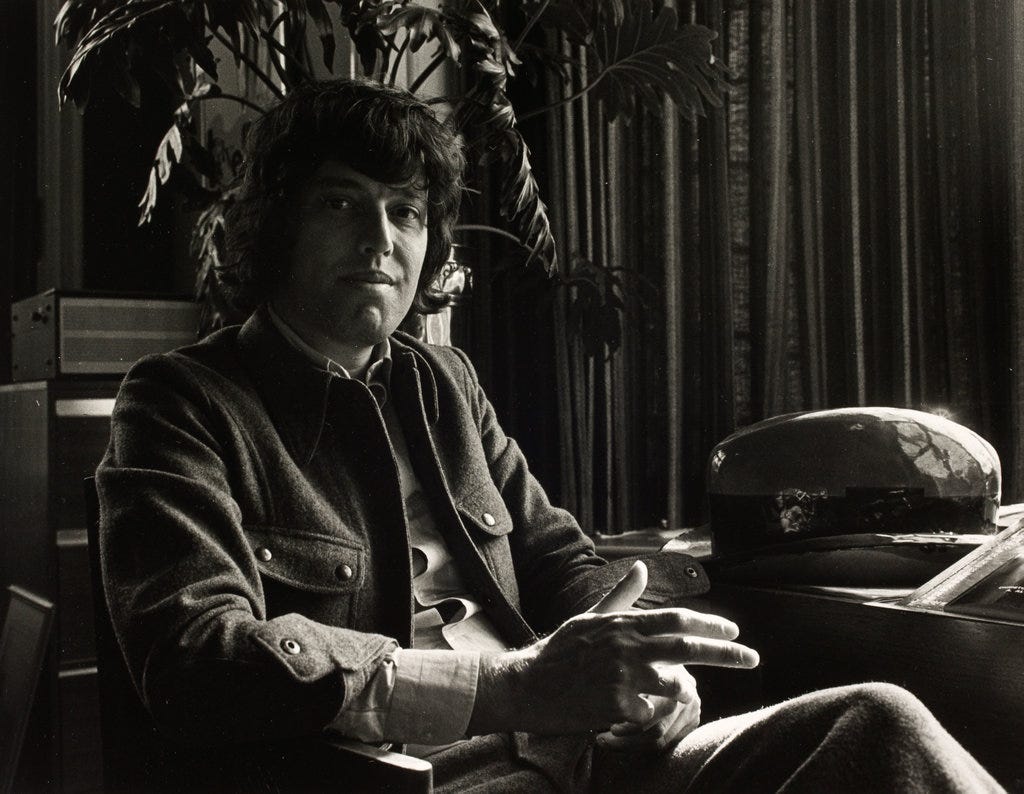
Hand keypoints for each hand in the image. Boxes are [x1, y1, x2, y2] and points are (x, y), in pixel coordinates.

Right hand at [470, 561, 758, 736]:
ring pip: (675, 685)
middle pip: (688, 646)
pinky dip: (649, 714)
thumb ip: (621, 595)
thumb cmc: (560, 650)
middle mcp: (627, 645)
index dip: (709, 623)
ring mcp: (623, 675)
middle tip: (753, 658)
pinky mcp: (616, 703)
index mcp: (623, 623)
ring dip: (679, 692)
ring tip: (664, 695)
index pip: (676, 618)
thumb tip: (642, 566)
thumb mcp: (590, 617)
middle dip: (727, 652)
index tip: (734, 630)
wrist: (527, 684)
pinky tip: (631, 711)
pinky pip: (651, 712)